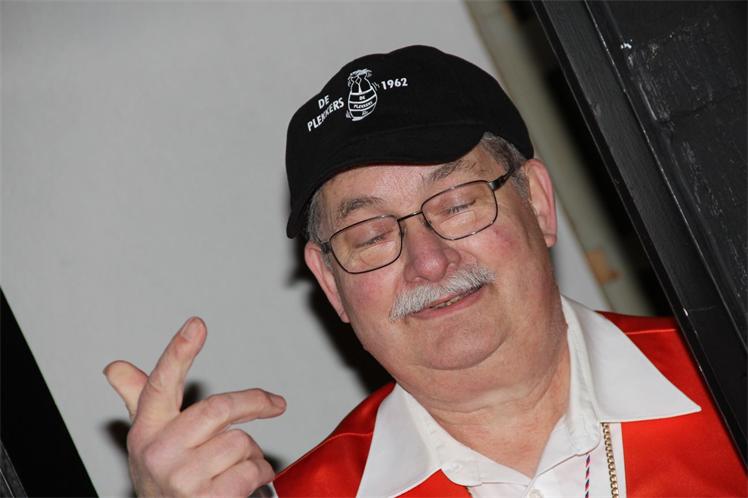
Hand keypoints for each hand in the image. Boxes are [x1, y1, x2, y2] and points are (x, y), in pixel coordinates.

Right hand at [104, 318, 285, 496]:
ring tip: (233, 466)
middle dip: (255, 403)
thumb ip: (139, 400)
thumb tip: (115, 368)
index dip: (179, 352)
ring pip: (239, 442)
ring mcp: (180, 478)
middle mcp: (158, 452)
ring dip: (251, 453)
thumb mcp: (150, 441)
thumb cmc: (166, 480)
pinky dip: (259, 473)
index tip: (196, 325)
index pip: (160, 384)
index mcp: (146, 430)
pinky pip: (251, 470)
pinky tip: (243, 483)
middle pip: (218, 408)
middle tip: (275, 404)